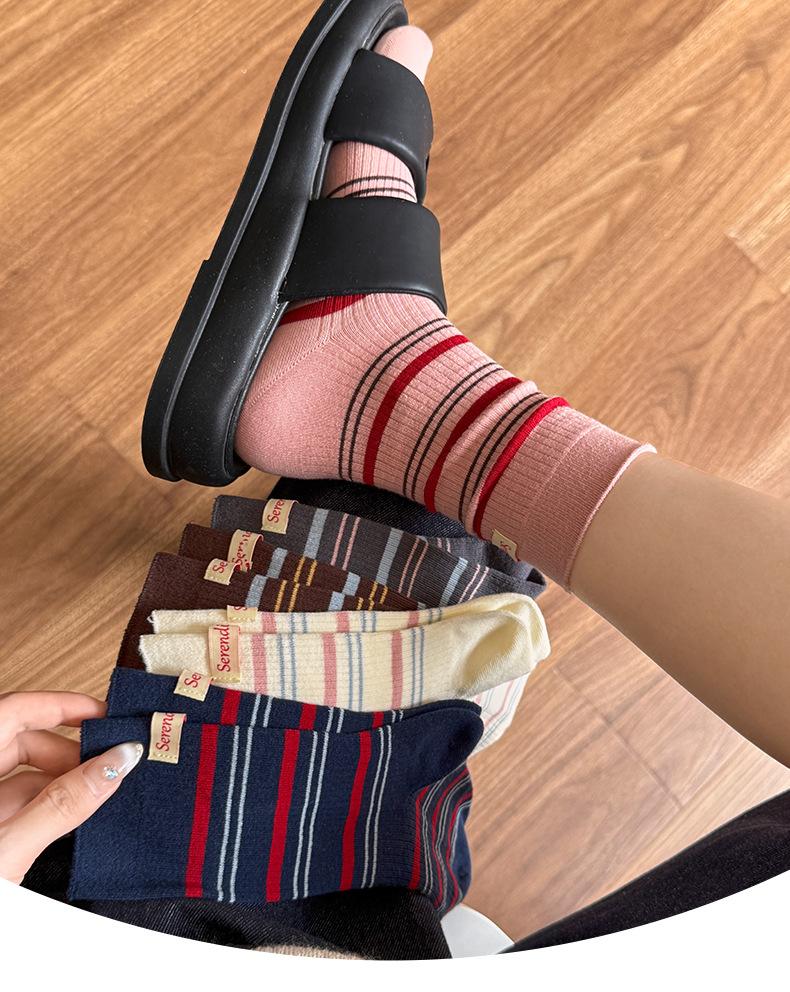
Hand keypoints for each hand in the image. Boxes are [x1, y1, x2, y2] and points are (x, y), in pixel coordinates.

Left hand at [0, 691, 142, 883]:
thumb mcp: (10, 850)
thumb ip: (64, 804)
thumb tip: (115, 763)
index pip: (16, 710)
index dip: (62, 705)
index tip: (104, 714)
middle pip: (22, 741)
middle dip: (70, 750)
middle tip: (111, 762)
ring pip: (22, 775)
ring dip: (63, 780)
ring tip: (99, 794)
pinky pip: (18, 804)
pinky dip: (49, 806)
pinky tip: (75, 818)